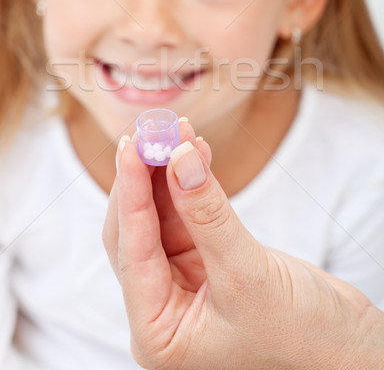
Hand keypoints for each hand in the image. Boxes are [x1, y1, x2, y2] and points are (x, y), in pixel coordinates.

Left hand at [103, 121, 383, 369]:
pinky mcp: (205, 259)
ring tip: (177, 131)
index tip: (132, 147)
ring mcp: (182, 282)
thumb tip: (179, 158)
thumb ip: (208, 214)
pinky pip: (187, 212)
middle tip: (153, 132)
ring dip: (168, 173)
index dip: (130, 193)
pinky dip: (190, 181)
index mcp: (157, 331)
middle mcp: (162, 306)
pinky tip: (195, 150)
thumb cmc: (300, 332)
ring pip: (161, 216)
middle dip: (144, 178)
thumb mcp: (247, 273)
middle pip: (138, 230)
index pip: (132, 250)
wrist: (343, 341)